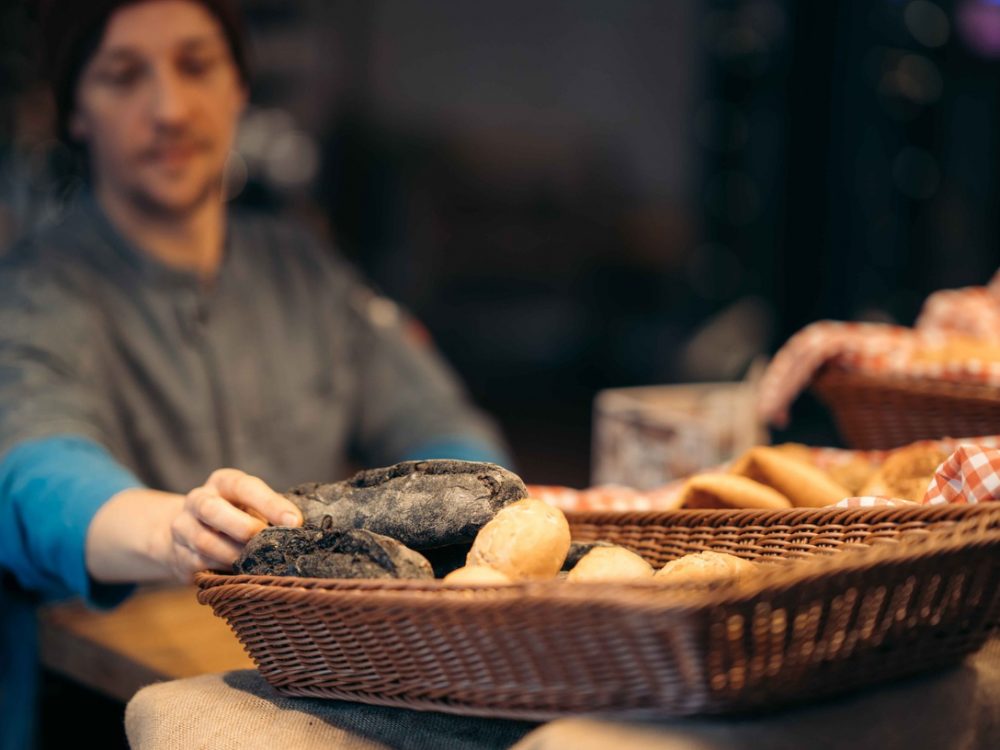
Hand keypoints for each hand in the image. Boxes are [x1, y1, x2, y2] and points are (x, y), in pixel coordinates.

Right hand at [166, 468, 301, 580]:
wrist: (189, 532)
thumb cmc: (236, 515)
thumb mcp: (252, 505)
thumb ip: (269, 512)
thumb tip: (296, 528)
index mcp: (222, 482)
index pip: (244, 486)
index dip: (270, 503)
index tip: (295, 521)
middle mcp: (198, 500)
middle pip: (213, 510)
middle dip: (244, 527)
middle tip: (269, 543)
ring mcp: (183, 528)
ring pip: (206, 543)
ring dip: (236, 555)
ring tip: (258, 563)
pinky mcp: (179, 556)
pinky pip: (201, 567)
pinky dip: (224, 572)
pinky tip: (241, 574)